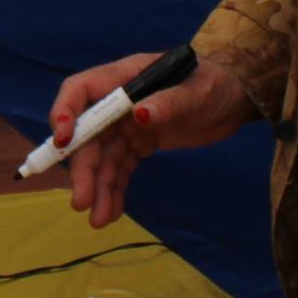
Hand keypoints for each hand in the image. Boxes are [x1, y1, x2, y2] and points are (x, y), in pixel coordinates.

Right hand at [52, 50, 252, 229]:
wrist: (236, 99)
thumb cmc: (217, 85)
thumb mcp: (197, 93)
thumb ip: (169, 102)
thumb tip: (139, 114)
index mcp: (125, 77)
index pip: (82, 90)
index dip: (65, 112)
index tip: (61, 141)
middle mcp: (119, 101)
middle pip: (89, 134)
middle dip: (83, 168)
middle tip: (81, 201)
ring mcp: (127, 124)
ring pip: (102, 157)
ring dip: (98, 187)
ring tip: (99, 219)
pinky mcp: (139, 144)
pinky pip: (119, 168)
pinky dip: (114, 189)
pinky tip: (113, 211)